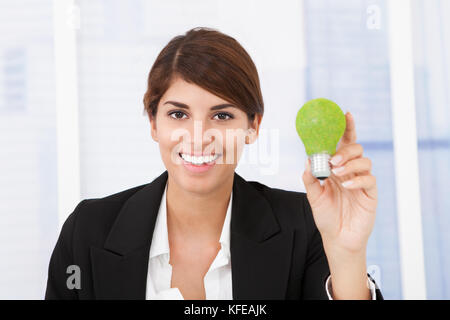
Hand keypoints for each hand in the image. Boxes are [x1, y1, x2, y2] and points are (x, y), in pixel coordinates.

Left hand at [302, 112, 377, 253]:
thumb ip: (310, 178)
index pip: (343, 144)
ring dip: (350, 164)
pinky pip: (369, 180)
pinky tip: (347, 186)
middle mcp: (350, 171)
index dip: (346, 128)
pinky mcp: (370, 194)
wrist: (337, 238)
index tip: (345, 114)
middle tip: (333, 160)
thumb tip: (308, 160)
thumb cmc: (326, 216)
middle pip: (356, 148)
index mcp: (337, 168)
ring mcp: (361, 181)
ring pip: (364, 161)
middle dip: (345, 150)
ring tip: (337, 174)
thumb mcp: (313, 196)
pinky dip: (357, 179)